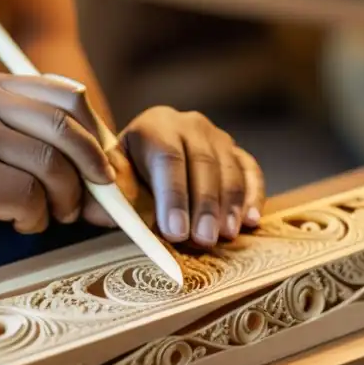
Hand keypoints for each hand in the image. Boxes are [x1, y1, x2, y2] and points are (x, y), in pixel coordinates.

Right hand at [0, 72, 115, 251]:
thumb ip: (25, 131)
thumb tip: (100, 163)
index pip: (69, 96)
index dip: (96, 133)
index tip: (102, 165)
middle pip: (69, 127)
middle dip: (93, 169)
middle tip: (95, 199)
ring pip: (55, 166)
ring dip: (64, 200)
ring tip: (49, 215)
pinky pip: (31, 198)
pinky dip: (36, 218)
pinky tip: (19, 223)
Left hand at [84, 106, 265, 247]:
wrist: (141, 161)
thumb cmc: (125, 178)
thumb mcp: (110, 181)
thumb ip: (115, 194)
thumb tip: (119, 212)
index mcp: (153, 126)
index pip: (167, 158)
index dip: (173, 196)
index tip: (174, 230)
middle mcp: (188, 124)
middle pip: (203, 162)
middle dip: (204, 205)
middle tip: (203, 239)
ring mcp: (216, 136)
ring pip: (229, 167)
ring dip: (230, 205)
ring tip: (225, 236)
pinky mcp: (235, 152)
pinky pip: (251, 171)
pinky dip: (253, 197)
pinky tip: (250, 222)